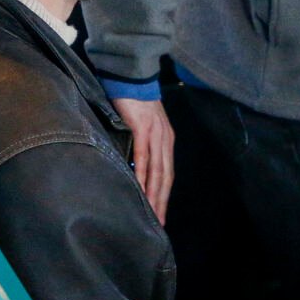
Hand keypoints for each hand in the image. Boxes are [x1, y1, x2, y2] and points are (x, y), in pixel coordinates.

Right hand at [112, 96, 173, 222]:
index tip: (160, 216)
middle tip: (158, 225)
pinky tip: (139, 188)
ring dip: (154, 194)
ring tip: (150, 214)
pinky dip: (142, 173)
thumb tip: (132, 169)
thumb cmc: (132, 101)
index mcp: (166, 140)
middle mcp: (165, 139)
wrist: (131, 75)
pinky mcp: (142, 128)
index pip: (167, 174)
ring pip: (157, 170)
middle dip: (162, 202)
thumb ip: (141, 146)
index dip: (164, 196)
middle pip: (166, 177)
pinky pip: (143, 155)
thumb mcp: (141, 127)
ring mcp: (155, 134)